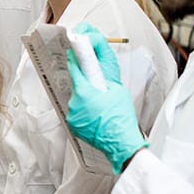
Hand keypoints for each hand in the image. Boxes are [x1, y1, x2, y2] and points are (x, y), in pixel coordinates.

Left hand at [66, 22, 148, 174]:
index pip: (74, 68)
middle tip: (97, 85)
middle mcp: (74, 103)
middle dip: (85, 81)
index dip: (75, 59)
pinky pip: (76, 111)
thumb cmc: (121, 118)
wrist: (121, 143)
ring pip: (76, 98)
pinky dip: (84, 110)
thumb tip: (96, 67)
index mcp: (84, 92)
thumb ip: (103, 75)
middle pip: (76, 84)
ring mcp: (72, 115)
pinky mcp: (73, 125)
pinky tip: (96, 113)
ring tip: (101, 104)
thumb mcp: (117, 89)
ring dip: (85, 97)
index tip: (74, 50)